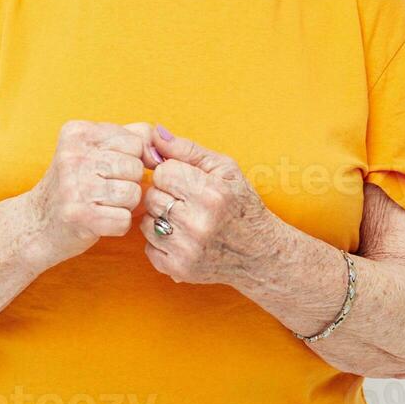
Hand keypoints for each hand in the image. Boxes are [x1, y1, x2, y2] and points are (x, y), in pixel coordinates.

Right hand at [30, 120, 153, 265]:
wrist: (37, 225)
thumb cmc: (75, 185)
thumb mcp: (95, 150)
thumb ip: (131, 137)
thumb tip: (161, 147)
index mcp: (77, 132)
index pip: (134, 141)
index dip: (132, 160)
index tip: (110, 169)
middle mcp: (73, 156)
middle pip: (135, 167)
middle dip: (128, 183)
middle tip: (103, 190)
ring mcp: (74, 186)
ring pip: (133, 193)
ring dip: (125, 205)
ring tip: (102, 205)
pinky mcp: (79, 216)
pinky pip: (125, 220)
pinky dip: (118, 225)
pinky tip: (99, 221)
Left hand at [139, 124, 281, 286]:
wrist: (258, 252)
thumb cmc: (240, 203)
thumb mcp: (224, 168)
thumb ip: (187, 149)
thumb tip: (153, 133)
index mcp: (211, 193)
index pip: (163, 172)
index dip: (172, 173)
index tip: (186, 180)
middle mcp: (199, 223)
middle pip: (152, 196)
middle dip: (165, 194)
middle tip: (186, 200)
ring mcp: (188, 249)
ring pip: (146, 221)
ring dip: (160, 217)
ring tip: (184, 218)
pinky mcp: (179, 269)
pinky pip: (148, 246)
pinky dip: (159, 241)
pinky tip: (181, 237)